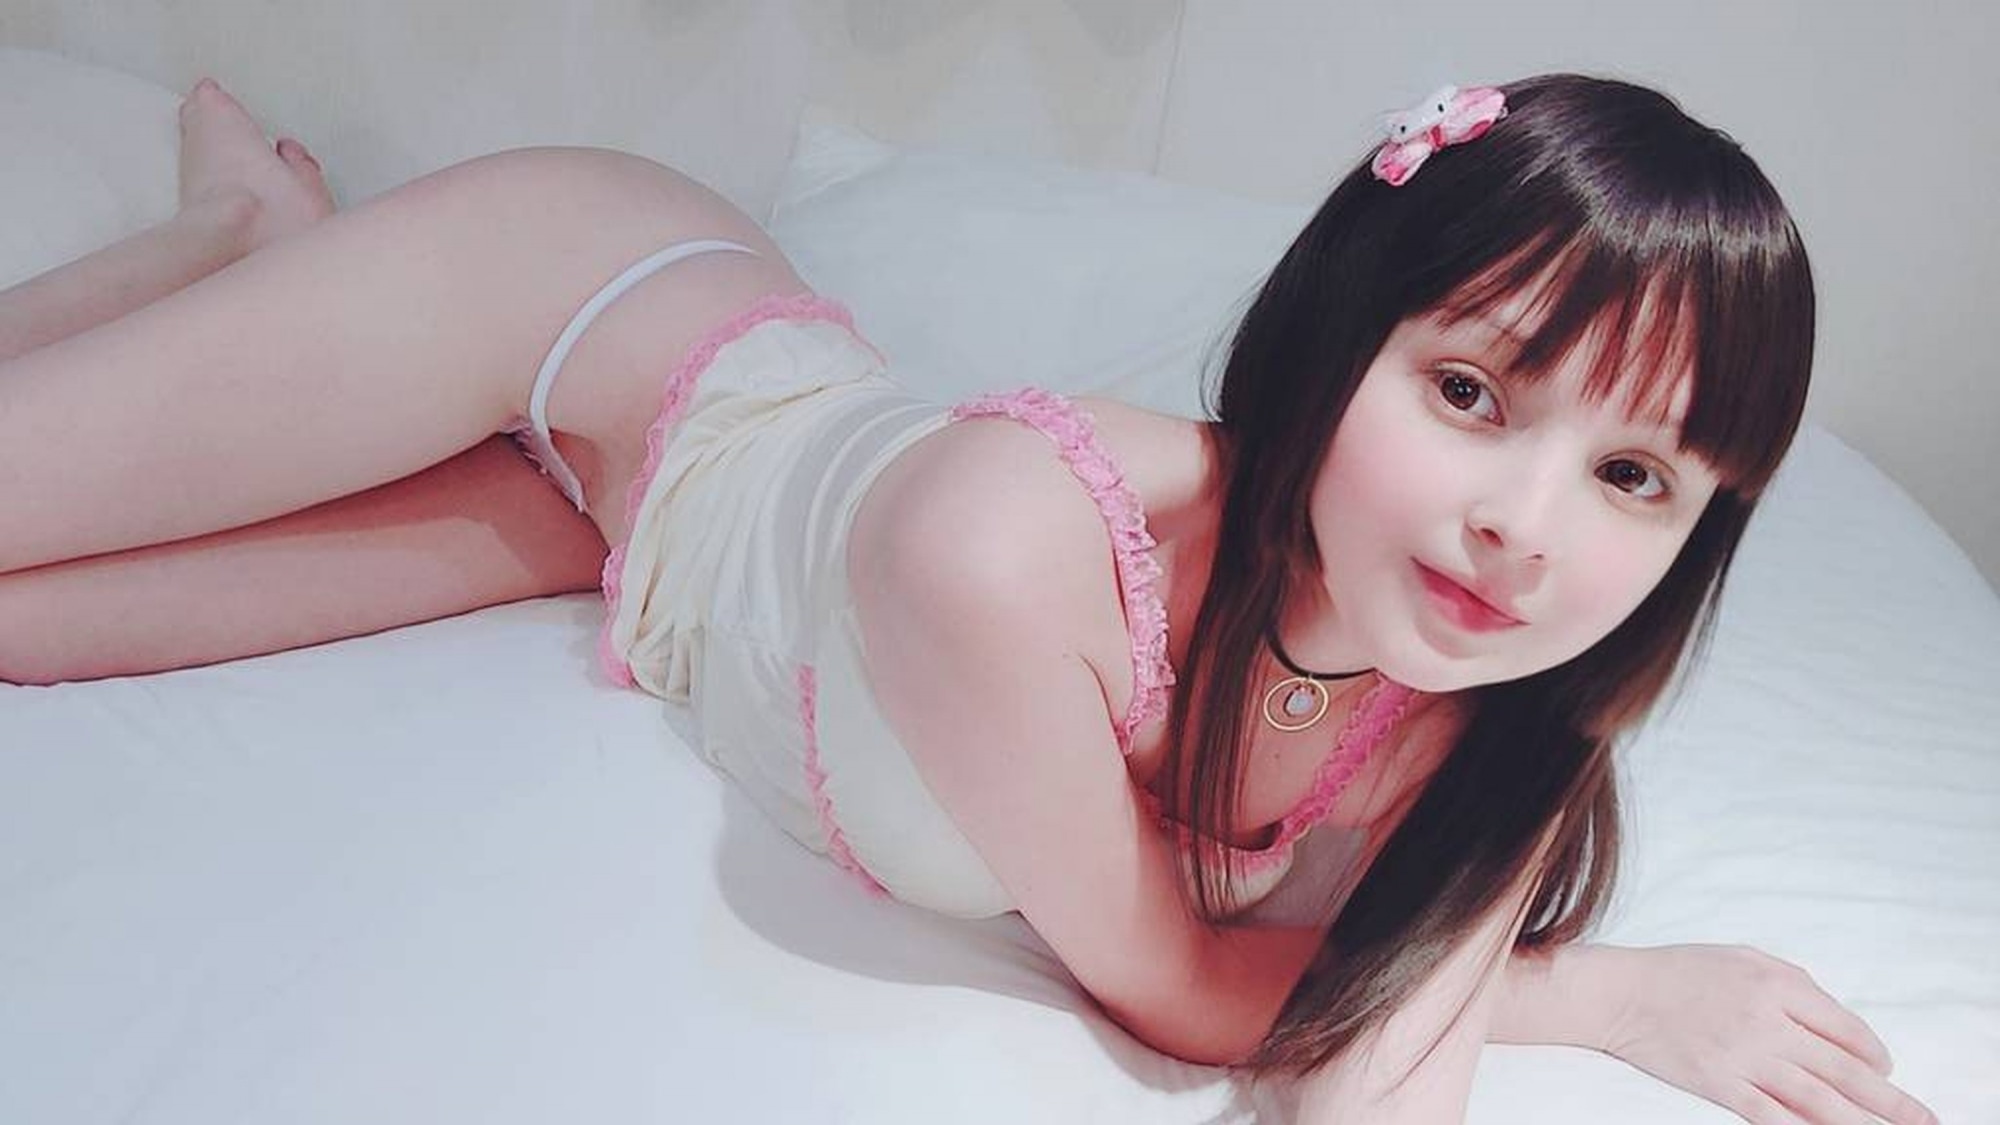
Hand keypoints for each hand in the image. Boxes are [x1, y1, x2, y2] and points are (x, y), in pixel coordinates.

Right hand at [1598, 944, 1936, 1124]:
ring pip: (1818, 1100)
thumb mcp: (1743, 957)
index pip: (1846, 1028)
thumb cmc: (1678, 971)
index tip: (1884, 1069)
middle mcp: (1767, 1023)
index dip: (1874, 1054)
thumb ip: (1793, 983)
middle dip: (1891, 1100)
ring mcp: (1743, 1058)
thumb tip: (1835, 1021)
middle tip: (1925, 1120)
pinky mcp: (1718, 1084)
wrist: (1618, 992)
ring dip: (1862, 1122)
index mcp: (1777, 985)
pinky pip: (1771, 1116)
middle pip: (1845, 1070)